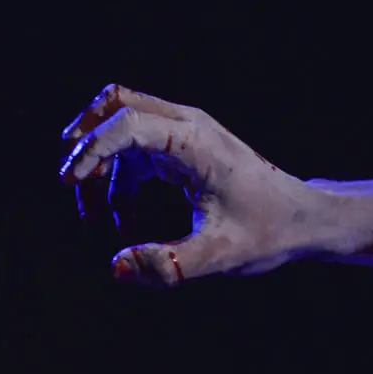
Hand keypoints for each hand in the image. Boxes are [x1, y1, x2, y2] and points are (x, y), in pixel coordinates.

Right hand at [60, 84, 325, 285]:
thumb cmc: (268, 232)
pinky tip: (122, 224)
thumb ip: (169, 265)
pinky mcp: (182, 148)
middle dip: (86, 143)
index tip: (68, 183)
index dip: (91, 149)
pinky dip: (118, 182)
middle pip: (116, 106)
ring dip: (100, 169)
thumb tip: (116, 268)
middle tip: (70, 187)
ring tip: (95, 222)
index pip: (128, 123)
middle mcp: (188, 125)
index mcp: (195, 142)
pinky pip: (134, 151)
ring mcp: (184, 132)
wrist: (303, 219)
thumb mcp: (220, 255)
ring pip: (120, 129)